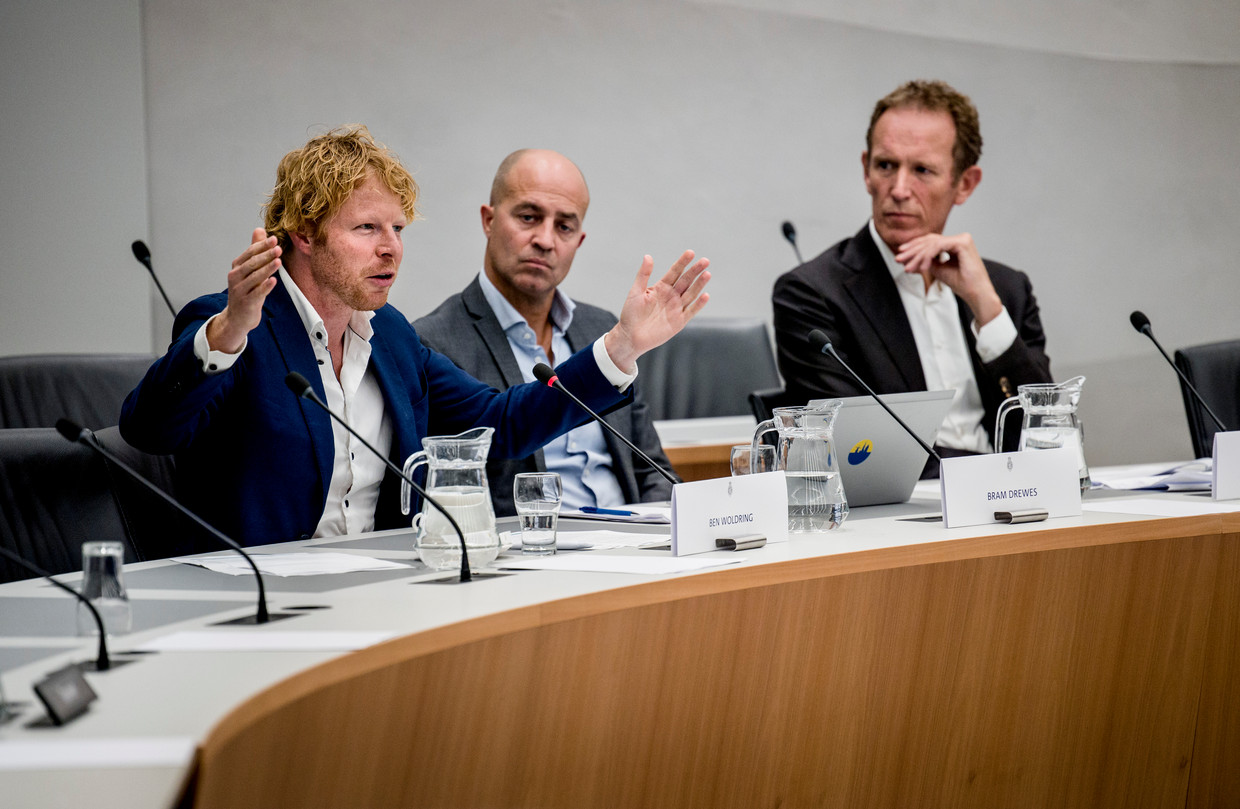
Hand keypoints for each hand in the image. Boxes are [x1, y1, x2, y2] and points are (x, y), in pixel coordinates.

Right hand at [207, 228, 281, 352]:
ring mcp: (240, 290)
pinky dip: (265, 287)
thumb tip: (260, 229)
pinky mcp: (246, 302)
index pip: (250, 253)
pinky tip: (273, 281)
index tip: (274, 239)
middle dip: (265, 255)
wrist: (237, 317)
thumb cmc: (247, 290)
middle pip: (252, 263)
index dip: (262, 246)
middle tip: (278, 248)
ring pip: (254, 277)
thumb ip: (254, 250)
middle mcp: (235, 277)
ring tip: (278, 261)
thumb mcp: (250, 270)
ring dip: (267, 269)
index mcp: (237, 267)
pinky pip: (257, 293)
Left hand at [604, 250, 710, 371]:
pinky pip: (691, 311)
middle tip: (705, 261)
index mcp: (661, 287)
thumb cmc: (630, 313)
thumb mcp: (636, 292)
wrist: (630, 336)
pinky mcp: (679, 321)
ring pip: (691, 294)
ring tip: (707, 274)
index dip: (683, 262)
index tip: (691, 253)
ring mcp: (676, 308)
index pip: (675, 272)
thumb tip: (648, 256)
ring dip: (699, 284)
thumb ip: (643, 275)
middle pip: (686, 281)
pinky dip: (699, 304)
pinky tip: (705, 295)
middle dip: (695, 271)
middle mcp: (671, 296)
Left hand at [895, 232, 1001, 325]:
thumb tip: (909, 258)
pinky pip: (938, 247)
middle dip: (912, 251)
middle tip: (898, 259)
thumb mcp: (938, 269)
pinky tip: (922, 268)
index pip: (930, 241)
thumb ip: (926, 261)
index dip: (914, 247)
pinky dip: (927, 257)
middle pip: (930, 241)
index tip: (900, 255)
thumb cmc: (961, 283)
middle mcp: (960, 238)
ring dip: (917, 256)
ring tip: (907, 267)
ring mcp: (962, 239)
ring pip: (932, 244)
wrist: (975, 293)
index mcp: (955, 243)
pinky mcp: (963, 242)